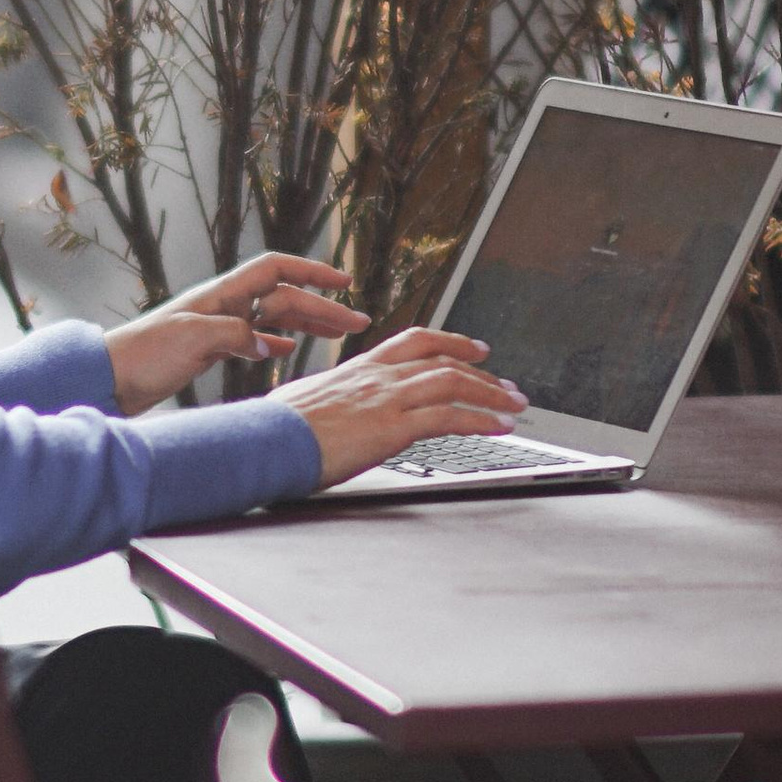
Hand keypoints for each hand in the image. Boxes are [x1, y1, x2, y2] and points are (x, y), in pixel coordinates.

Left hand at [104, 255, 369, 416]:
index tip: (344, 281)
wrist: (108, 379)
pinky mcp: (209, 349)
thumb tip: (272, 345)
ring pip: (274, 319)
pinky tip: (288, 351)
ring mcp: (217, 326)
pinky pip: (254, 340)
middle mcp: (223, 305)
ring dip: (307, 325)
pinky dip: (276, 343)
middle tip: (358, 323)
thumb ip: (235, 336)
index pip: (276, 270)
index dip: (312, 271)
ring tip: (339, 335)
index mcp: (221, 294)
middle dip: (322, 306)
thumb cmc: (142, 354)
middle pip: (284, 297)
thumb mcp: (191, 340)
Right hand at [274, 326, 527, 488]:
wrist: (266, 440)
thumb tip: (335, 412)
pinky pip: (449, 416)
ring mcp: (386, 397)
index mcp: (359, 368)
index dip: (450, 342)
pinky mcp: (393, 426)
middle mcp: (377, 375)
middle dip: (482, 372)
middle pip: (442, 359)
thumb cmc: (276, 428)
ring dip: (491, 394)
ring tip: (515, 407)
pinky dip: (481, 420)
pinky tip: (498, 428)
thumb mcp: (307, 402)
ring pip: (453, 382)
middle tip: (508, 385)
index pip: (414, 342)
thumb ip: (333, 402)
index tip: (475, 350)